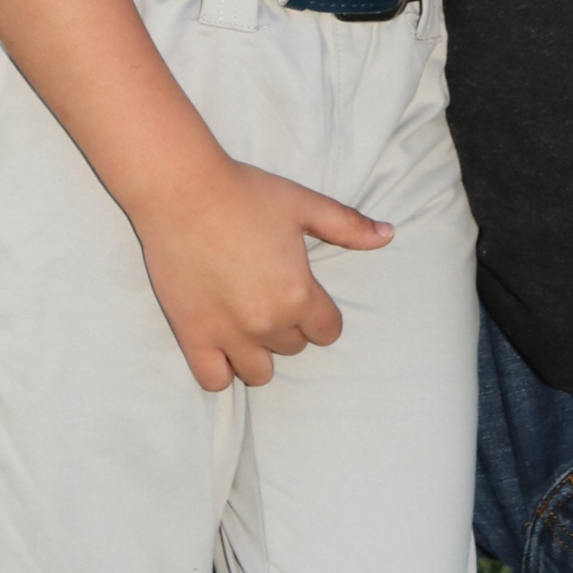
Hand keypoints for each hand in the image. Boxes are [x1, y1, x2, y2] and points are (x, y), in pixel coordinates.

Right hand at [131, 152, 392, 391]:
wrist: (183, 191)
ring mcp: (227, 335)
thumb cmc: (247, 193)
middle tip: (272, 293)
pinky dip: (222, 370)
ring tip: (250, 321)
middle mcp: (266, 323)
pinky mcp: (192, 336)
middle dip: (291, 325)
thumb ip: (349, 225)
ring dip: (260, 351)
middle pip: (294, 347)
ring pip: (259, 372)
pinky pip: (214, 380)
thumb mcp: (305, 204)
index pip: (328, 331)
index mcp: (297, 295)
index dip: (322, 313)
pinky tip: (223, 345)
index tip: (307, 294)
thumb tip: (389, 234)